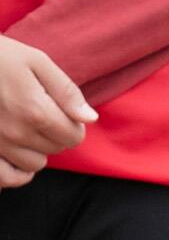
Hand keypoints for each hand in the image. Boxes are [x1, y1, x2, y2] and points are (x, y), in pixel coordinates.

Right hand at [0, 35, 94, 186]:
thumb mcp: (37, 62)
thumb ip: (66, 92)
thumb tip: (89, 118)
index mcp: (36, 111)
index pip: (74, 135)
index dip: (74, 124)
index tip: (63, 111)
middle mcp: (16, 133)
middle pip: (55, 149)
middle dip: (56, 134)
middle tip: (41, 113)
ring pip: (34, 164)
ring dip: (36, 150)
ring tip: (25, 127)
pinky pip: (5, 177)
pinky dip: (14, 172)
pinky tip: (16, 154)